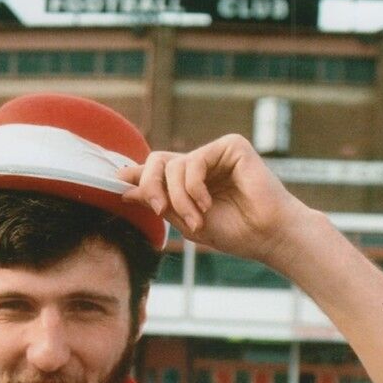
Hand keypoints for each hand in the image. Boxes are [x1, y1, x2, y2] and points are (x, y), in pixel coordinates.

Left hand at [117, 134, 310, 268]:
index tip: (114, 181)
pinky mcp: (231, 146)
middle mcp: (201, 164)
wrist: (267, 235)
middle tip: (160, 211)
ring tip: (197, 219)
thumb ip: (159, 202)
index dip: (134, 174)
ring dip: (179, 197)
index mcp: (190, 182)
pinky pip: (194, 160)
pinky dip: (194, 186)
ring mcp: (216, 153)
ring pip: (174, 164)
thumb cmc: (235, 233)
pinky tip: (206, 203)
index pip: (156, 171)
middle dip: (152, 186)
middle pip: (157, 161)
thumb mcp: (186, 221)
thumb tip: (124, 188)